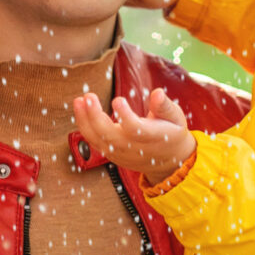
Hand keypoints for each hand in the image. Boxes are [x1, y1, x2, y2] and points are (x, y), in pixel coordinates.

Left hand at [71, 89, 194, 183]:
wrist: (167, 161)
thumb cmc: (171, 133)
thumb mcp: (176, 117)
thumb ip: (165, 106)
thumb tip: (157, 93)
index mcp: (152, 137)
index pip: (136, 129)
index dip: (125, 116)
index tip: (117, 100)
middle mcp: (133, 148)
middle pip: (110, 135)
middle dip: (96, 116)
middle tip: (89, 96)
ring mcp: (120, 153)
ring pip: (98, 139)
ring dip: (85, 120)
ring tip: (79, 100)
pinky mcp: (111, 153)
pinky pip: (94, 141)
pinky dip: (84, 126)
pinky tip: (80, 108)